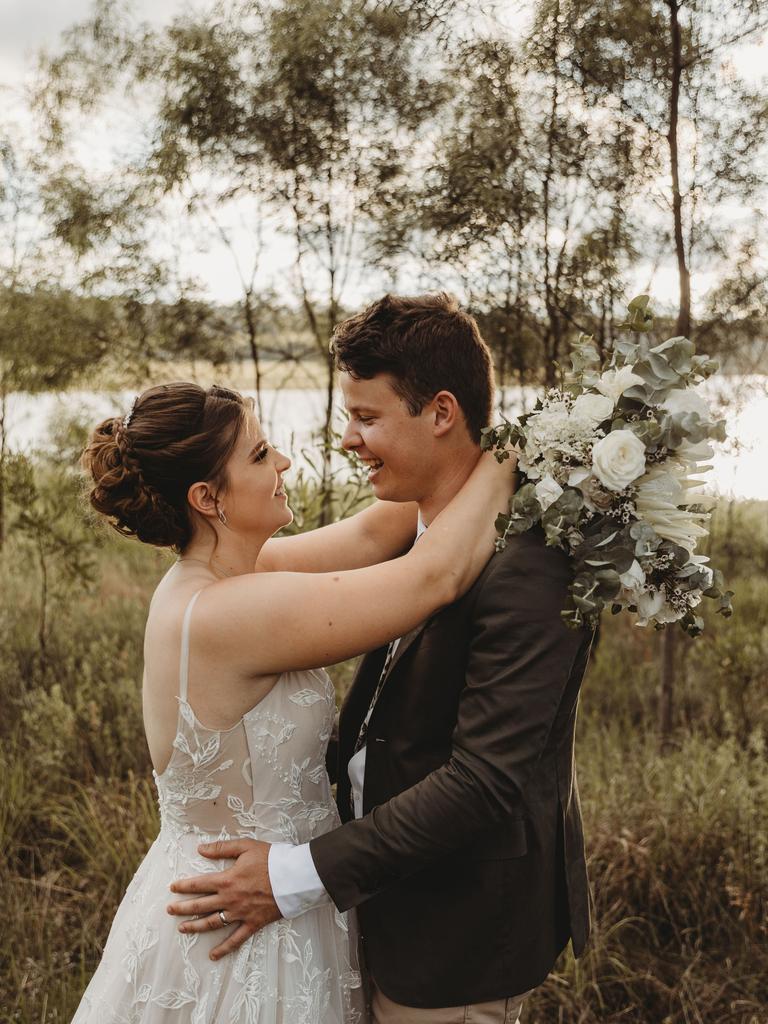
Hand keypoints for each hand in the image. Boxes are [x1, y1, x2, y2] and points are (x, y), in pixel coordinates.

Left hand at [166, 839, 281, 959]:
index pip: (199, 884)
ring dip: (196, 926)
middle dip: (183, 908)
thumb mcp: (246, 846)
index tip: (172, 888)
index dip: (183, 886)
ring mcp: (241, 913)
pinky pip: (236, 939)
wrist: (293, 876)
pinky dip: (224, 949)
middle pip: (201, 905)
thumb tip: (201, 849)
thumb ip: (222, 848)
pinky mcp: (253, 923)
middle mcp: (230, 899)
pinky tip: (213, 955)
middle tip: (170, 910)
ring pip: (213, 923)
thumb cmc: (271, 858)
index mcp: (227, 880)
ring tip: (182, 929)